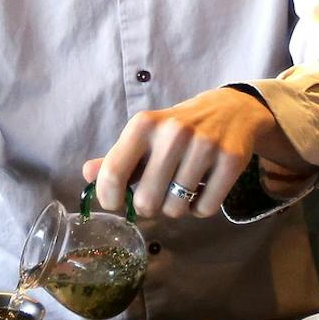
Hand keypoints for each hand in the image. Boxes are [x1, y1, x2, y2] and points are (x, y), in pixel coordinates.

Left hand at [84, 87, 291, 219]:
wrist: (231, 110)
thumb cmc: (178, 129)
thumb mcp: (144, 135)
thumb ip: (115, 158)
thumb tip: (87, 175)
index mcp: (143, 124)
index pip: (112, 174)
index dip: (109, 199)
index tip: (117, 202)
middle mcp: (173, 133)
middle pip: (146, 201)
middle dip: (148, 207)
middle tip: (156, 195)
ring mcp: (205, 146)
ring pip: (176, 208)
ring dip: (175, 208)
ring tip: (180, 189)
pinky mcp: (230, 160)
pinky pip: (205, 209)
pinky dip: (200, 208)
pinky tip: (201, 190)